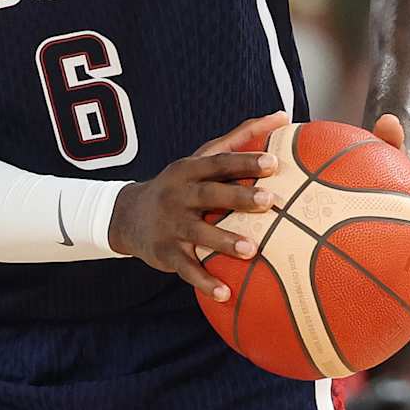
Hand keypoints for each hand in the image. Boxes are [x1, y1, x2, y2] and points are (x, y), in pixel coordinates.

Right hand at [107, 111, 288, 301]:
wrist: (128, 216)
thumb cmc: (180, 185)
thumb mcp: (200, 159)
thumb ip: (239, 138)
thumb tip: (282, 115)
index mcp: (189, 171)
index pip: (218, 163)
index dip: (244, 162)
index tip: (273, 163)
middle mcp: (178, 195)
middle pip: (208, 194)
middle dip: (237, 197)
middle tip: (268, 201)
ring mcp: (171, 225)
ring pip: (197, 233)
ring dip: (223, 240)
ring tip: (250, 249)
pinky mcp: (166, 252)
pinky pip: (186, 268)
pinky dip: (204, 281)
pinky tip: (225, 293)